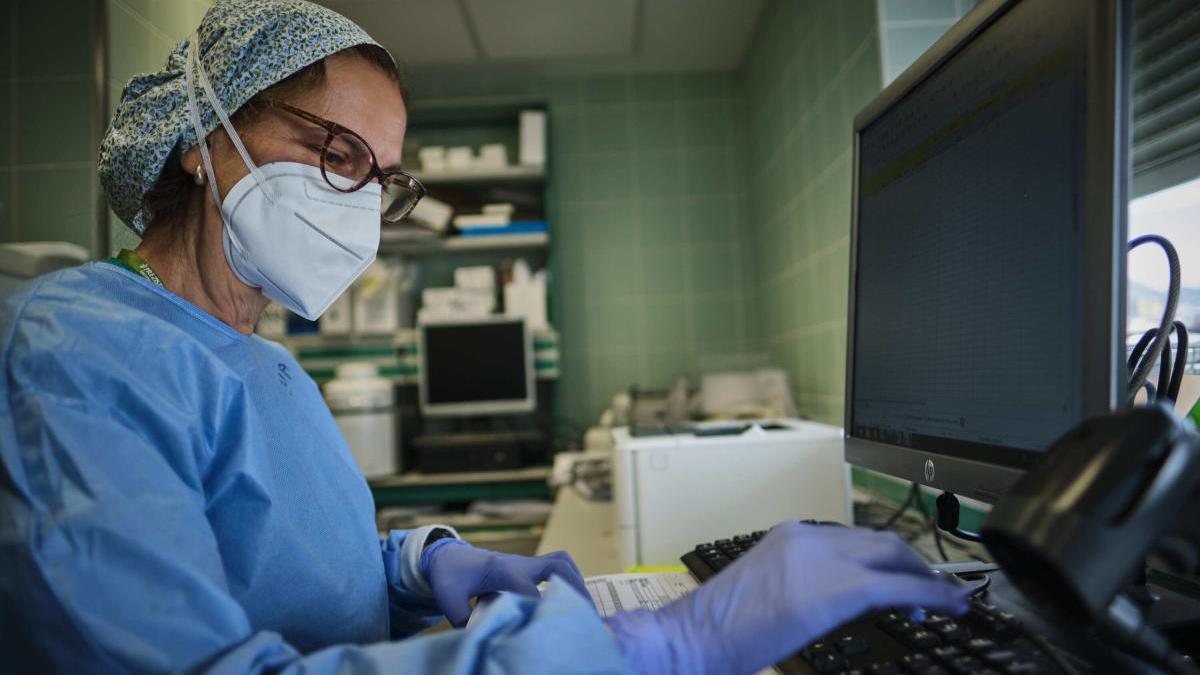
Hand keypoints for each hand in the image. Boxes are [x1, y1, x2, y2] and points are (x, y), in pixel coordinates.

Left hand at [421, 539, 591, 626]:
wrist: (449, 556)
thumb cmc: (450, 577)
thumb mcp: (449, 600)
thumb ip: (464, 619)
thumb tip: (483, 636)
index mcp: (499, 569)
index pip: (526, 586)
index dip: (537, 605)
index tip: (544, 625)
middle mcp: (518, 562)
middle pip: (556, 565)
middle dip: (574, 588)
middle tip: (585, 613)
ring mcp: (526, 562)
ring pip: (561, 561)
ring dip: (577, 581)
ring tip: (585, 607)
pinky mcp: (529, 566)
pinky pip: (558, 564)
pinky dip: (571, 578)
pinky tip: (572, 598)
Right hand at [605, 523, 970, 674]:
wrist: (692, 637)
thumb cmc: (716, 630)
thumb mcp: (765, 594)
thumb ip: (800, 585)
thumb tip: (829, 603)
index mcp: (789, 536)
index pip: (853, 538)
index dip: (885, 559)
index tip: (901, 579)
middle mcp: (809, 537)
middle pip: (880, 540)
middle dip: (912, 564)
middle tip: (931, 591)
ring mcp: (824, 557)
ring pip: (895, 555)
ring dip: (924, 576)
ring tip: (943, 602)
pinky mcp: (839, 587)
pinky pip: (901, 586)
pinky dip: (933, 593)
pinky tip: (950, 606)